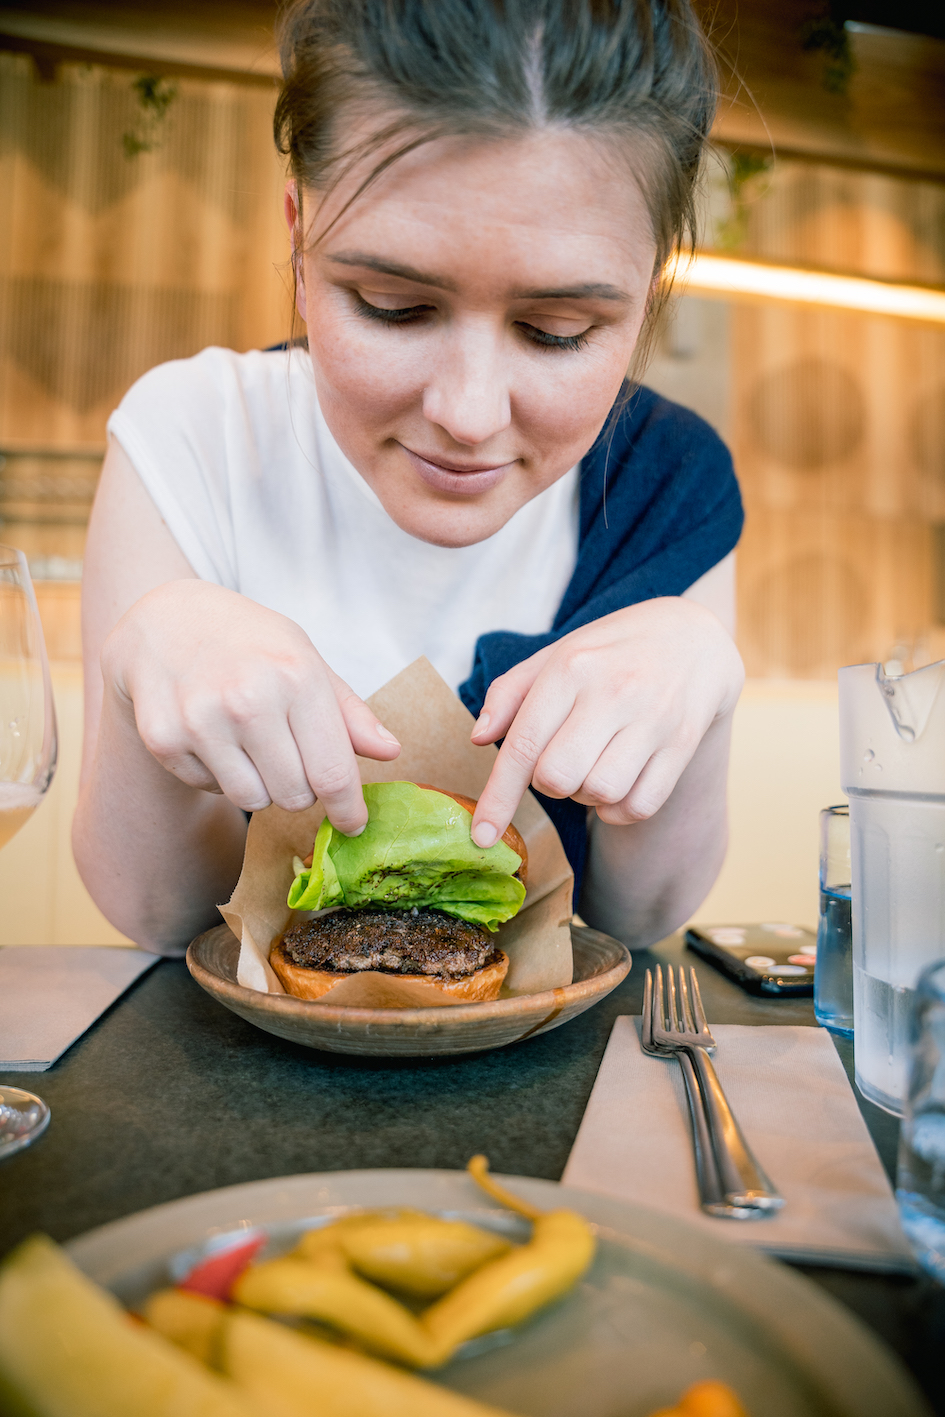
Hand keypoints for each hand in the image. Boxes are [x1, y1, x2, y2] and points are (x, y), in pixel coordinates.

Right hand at [101, 580, 399, 833]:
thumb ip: (348, 712)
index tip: (354, 824)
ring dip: (260, 784)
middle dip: (300, 787)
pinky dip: (218, 774)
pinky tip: (213, 735)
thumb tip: (390, 751)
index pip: (332, 772)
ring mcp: (201, 720)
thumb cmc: (250, 642)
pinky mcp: (164, 739)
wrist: (166, 618)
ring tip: (251, 744)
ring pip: (252, 800)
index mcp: (296, 676)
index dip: (348, 809)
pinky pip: (210, 789)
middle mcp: (248, 699)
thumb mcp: (305, 658)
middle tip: (288, 754)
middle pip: (295, 796)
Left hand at [469, 598, 743, 846]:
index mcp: (571, 667)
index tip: (482, 837)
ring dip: (585, 794)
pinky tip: (619, 782)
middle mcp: (613, 692)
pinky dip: (619, 809)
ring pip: (599, 794)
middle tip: (562, 758)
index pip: (523, 745)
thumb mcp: (556, 655)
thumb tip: (477, 738)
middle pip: (557, 778)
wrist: (693, 636)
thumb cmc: (610, 652)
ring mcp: (652, 719)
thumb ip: (510, 694)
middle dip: (548, 783)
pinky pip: (639, 806)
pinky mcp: (682, 744)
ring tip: (594, 764)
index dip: (498, 798)